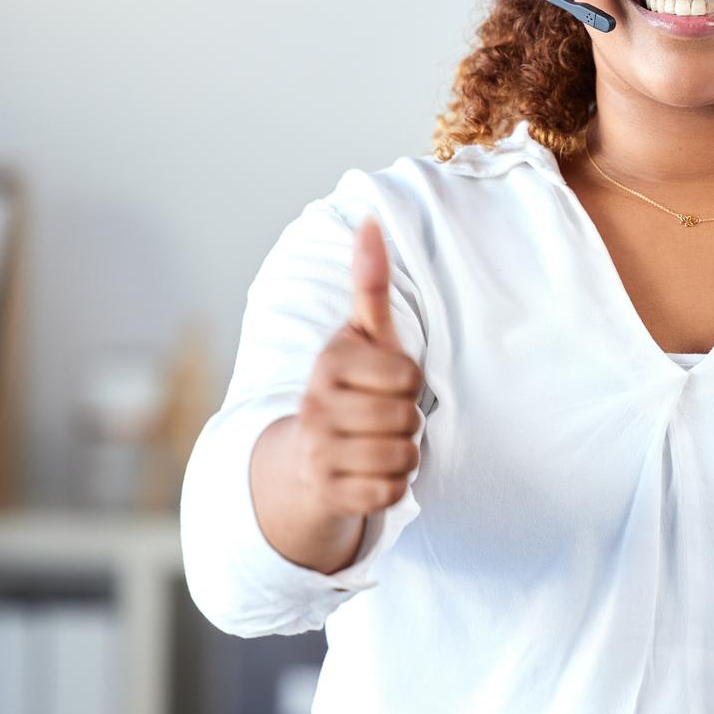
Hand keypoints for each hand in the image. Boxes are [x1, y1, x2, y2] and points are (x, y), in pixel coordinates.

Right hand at [293, 215, 425, 516]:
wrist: (304, 460)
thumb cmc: (352, 386)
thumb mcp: (363, 336)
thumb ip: (370, 284)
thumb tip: (371, 220)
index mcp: (329, 363)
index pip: (407, 375)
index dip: (409, 382)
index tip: (386, 383)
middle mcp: (315, 406)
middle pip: (407, 418)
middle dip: (408, 421)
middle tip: (384, 418)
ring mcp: (317, 452)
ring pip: (403, 456)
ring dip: (404, 455)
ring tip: (380, 444)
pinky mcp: (329, 493)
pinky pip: (391, 492)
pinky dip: (393, 487)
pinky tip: (372, 474)